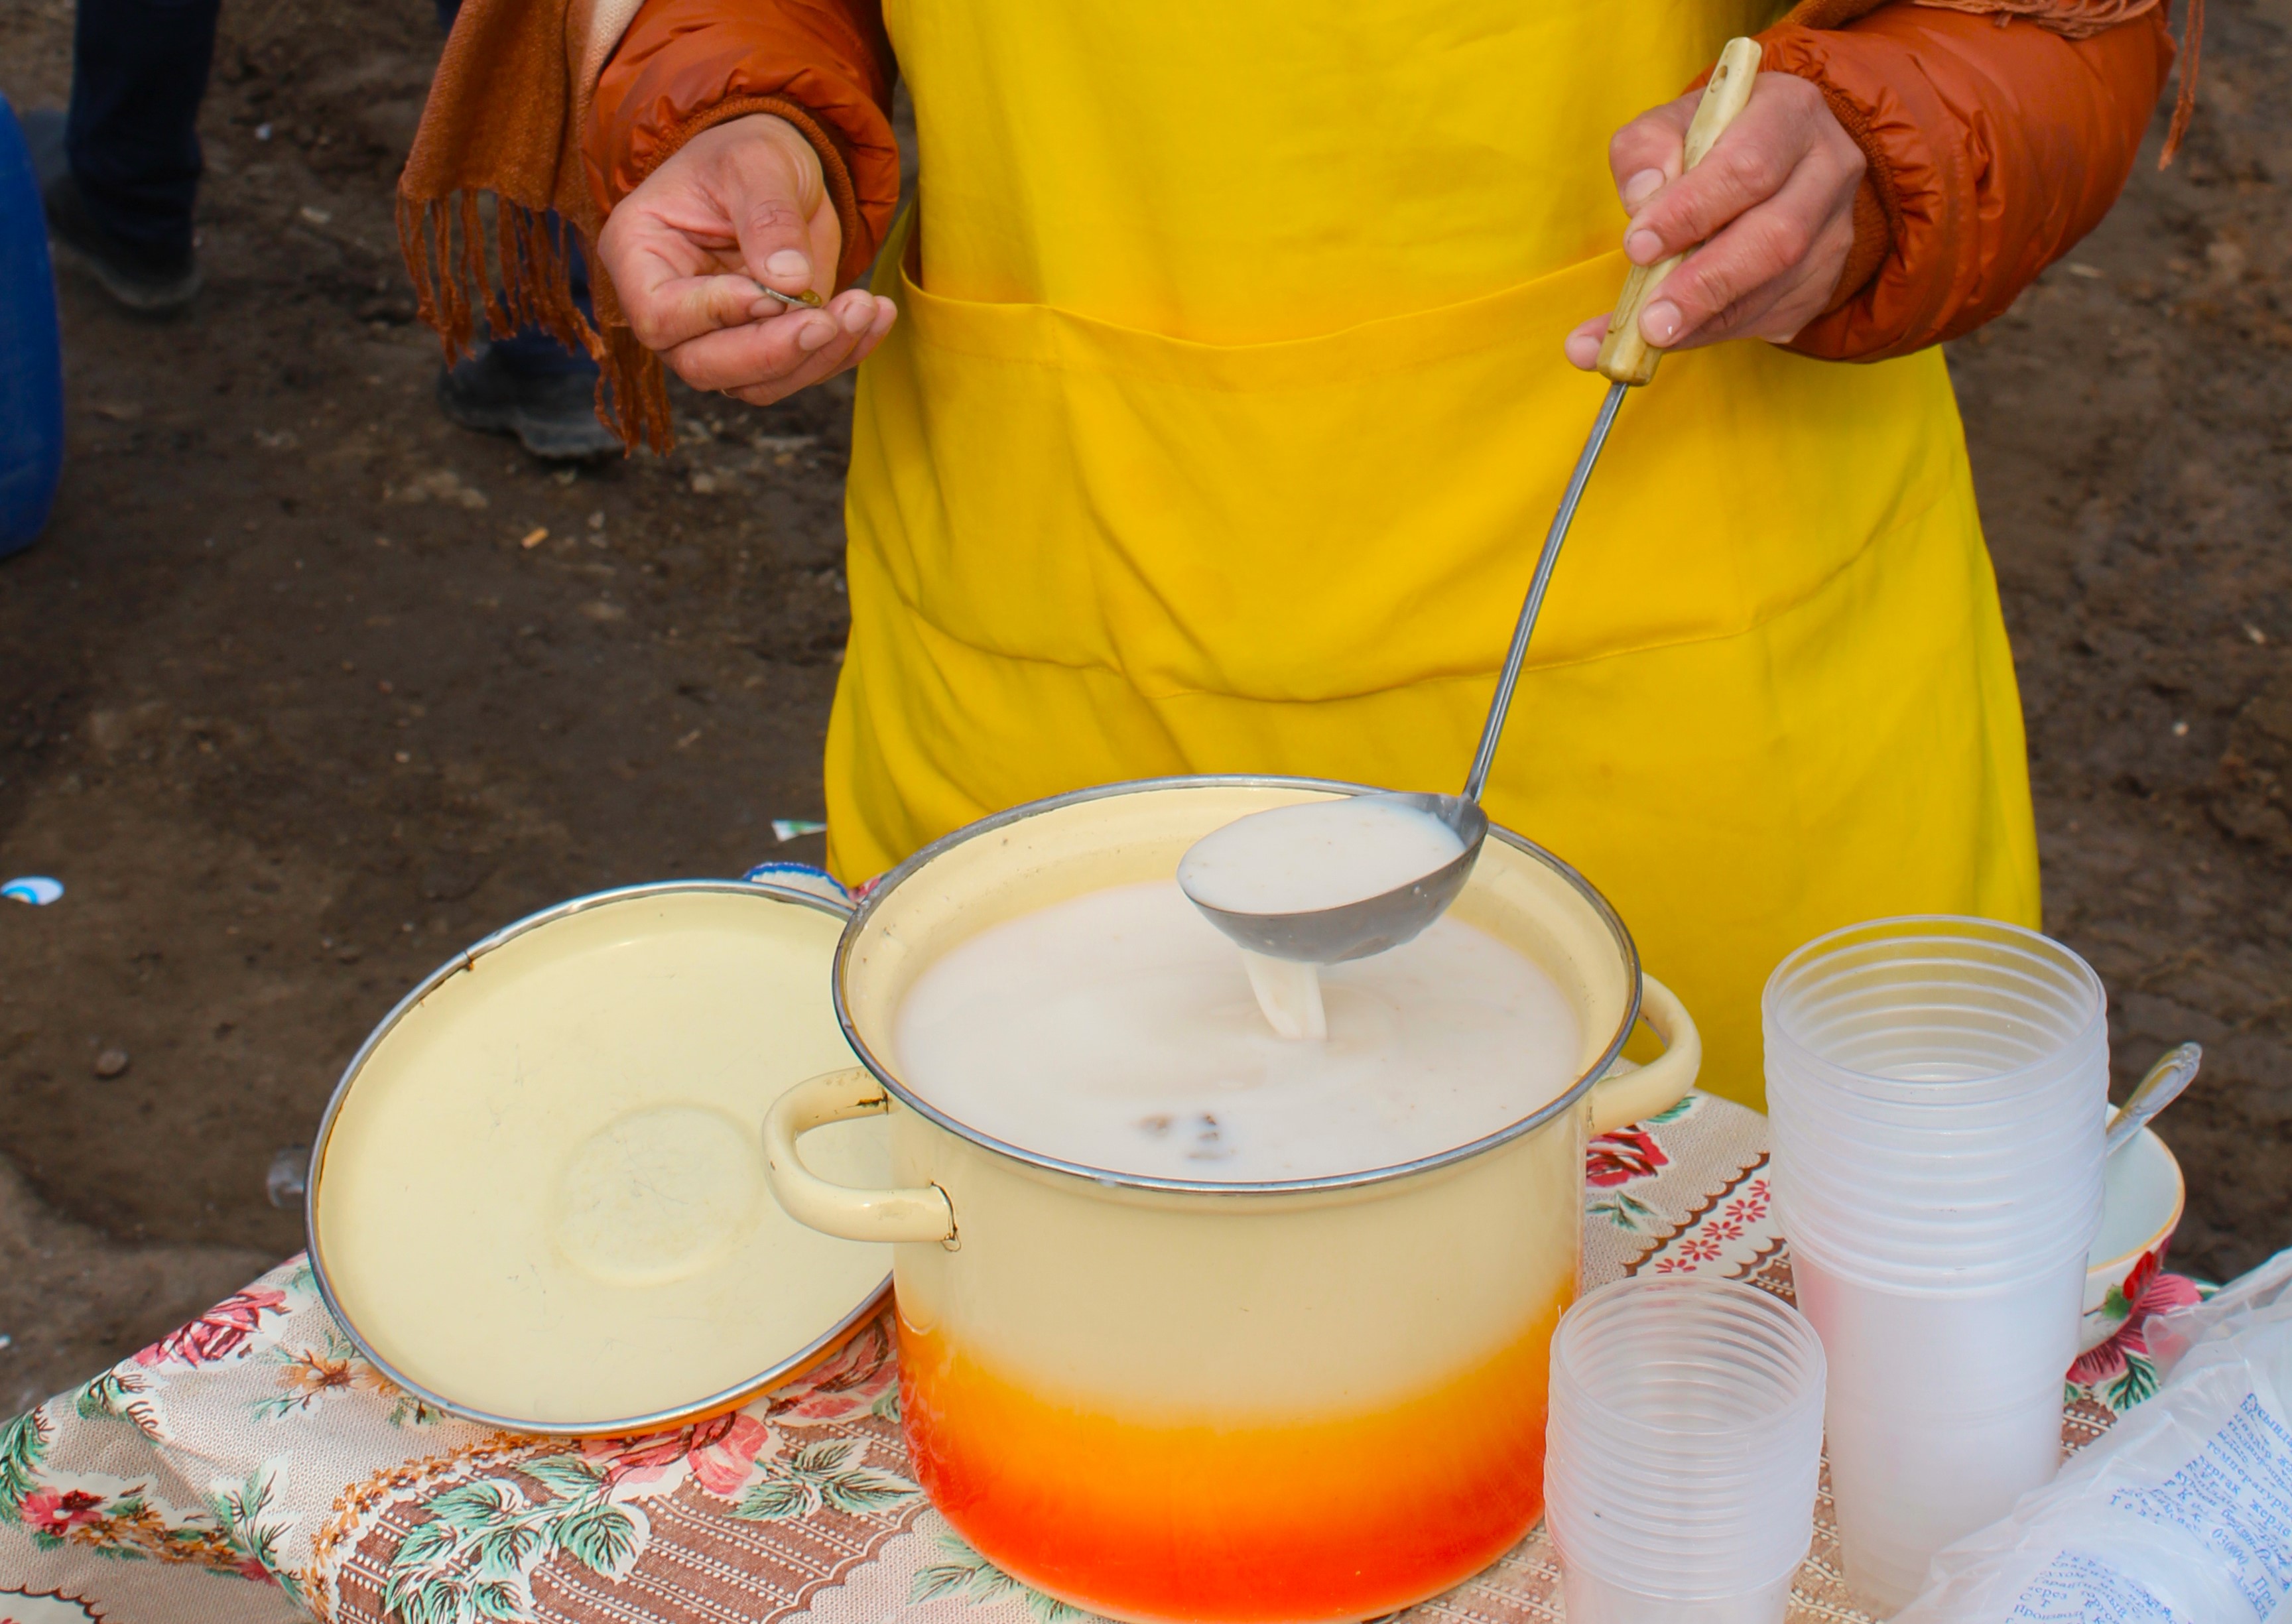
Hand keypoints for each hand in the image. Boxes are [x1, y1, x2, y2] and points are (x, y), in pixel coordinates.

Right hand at [596, 114, 896, 406]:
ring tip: (865, 308)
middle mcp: (670, 308)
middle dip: (773, 353)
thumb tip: (789, 281)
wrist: (778, 170)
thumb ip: (768, 217)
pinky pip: (797, 371)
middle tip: (829, 320)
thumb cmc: (748, 154)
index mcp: (639, 254)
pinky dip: (842, 353)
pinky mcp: (763, 346)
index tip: (771, 293)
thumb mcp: (757, 163)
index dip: (717, 314)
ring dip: (816, 358)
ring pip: (755, 383)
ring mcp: (716, 336)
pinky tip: (875, 316)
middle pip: (705, 366)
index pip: (660, 315)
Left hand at [1565, 72, 1863, 369]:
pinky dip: (1716, 331)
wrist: (1775, 162)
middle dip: (1706, 283)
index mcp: (1791, 113)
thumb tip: (1642, 196)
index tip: (1638, 247)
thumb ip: (1645, 149)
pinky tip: (1677, 336)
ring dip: (1706, 319)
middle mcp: (1829, 169)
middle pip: (1776, 236)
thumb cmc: (1713, 140)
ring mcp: (1835, 229)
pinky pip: (1771, 315)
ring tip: (1650, 338)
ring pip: (1776, 286)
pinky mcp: (1825, 278)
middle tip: (1650, 321)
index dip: (1690, 212)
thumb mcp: (1671, 124)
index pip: (1747, 168)